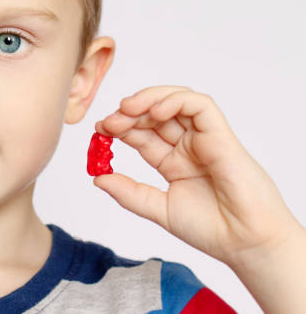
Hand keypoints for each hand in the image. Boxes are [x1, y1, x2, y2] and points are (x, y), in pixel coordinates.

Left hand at [94, 85, 302, 269]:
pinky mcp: (220, 134)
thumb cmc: (211, 229)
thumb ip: (129, 193)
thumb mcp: (159, 209)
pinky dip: (176, 101)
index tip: (99, 129)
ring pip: (176, 101)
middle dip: (128, 113)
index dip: (120, 127)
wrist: (244, 243)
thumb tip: (97, 178)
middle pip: (154, 114)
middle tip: (109, 121)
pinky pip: (199, 105)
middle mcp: (186, 145)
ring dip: (148, 99)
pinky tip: (155, 112)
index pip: (142, 133)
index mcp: (172, 160)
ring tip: (126, 109)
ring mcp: (203, 137)